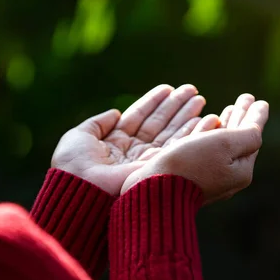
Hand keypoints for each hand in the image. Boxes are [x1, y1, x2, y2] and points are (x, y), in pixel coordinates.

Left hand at [51, 84, 219, 195]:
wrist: (81, 190)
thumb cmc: (74, 164)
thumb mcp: (80, 136)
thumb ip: (98, 122)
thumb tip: (115, 112)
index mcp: (116, 143)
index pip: (140, 117)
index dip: (154, 103)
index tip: (168, 88)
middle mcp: (134, 152)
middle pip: (159, 124)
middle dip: (176, 107)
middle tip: (192, 91)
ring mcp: (148, 161)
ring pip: (172, 134)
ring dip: (187, 116)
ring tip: (200, 99)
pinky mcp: (160, 168)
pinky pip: (179, 147)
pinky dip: (195, 133)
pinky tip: (205, 120)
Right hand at [121, 96, 268, 203]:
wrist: (152, 191)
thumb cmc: (189, 164)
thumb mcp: (225, 143)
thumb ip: (248, 133)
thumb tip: (258, 127)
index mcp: (240, 171)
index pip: (251, 137)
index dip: (254, 115)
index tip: (259, 99)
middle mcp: (226, 177)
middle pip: (237, 141)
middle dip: (240, 118)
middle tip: (243, 99)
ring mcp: (207, 178)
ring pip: (220, 146)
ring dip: (224, 124)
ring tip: (226, 110)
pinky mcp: (188, 176)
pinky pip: (204, 150)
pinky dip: (207, 134)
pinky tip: (203, 126)